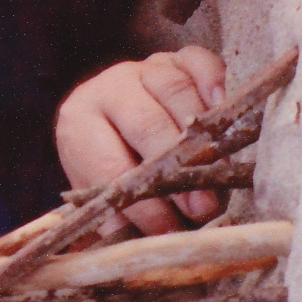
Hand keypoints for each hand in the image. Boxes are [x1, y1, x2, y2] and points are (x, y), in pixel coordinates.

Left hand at [55, 46, 225, 232]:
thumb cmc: (115, 171)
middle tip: (201, 208)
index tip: (169, 230)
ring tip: (219, 175)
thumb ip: (126, 221)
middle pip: (144, 123)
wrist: (119, 124)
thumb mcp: (108, 198)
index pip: (112, 165)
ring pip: (173, 90)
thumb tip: (160, 244)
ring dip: (201, 137)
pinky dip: (213, 83)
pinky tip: (222, 111)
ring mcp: (144, 67)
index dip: (143, 202)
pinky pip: (198, 61)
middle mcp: (109, 88)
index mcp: (78, 124)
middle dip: (177, 170)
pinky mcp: (177, 57)